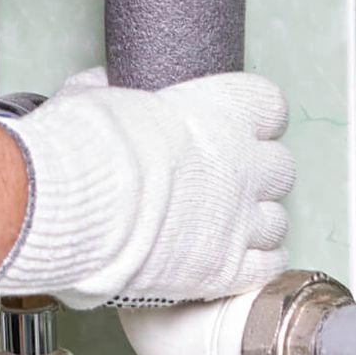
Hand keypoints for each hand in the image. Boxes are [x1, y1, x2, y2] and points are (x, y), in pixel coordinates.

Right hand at [0, 70, 295, 308]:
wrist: (76, 205)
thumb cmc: (83, 146)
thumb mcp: (93, 96)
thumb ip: (111, 90)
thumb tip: (101, 84)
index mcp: (221, 111)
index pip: (269, 106)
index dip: (253, 119)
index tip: (233, 127)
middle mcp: (242, 164)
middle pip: (280, 168)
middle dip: (255, 175)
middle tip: (222, 182)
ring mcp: (238, 220)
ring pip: (276, 221)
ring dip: (255, 223)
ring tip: (223, 227)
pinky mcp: (225, 270)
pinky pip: (266, 267)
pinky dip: (253, 265)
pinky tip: (230, 261)